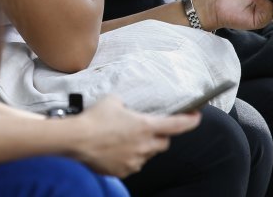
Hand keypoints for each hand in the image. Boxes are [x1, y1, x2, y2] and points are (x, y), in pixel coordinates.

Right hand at [73, 96, 199, 177]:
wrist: (76, 139)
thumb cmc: (94, 118)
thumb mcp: (112, 101)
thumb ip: (125, 105)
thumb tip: (125, 107)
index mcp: (145, 126)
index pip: (177, 125)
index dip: (190, 121)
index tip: (197, 117)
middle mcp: (144, 145)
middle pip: (164, 143)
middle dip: (160, 137)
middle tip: (147, 130)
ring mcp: (135, 161)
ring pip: (147, 155)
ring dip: (142, 148)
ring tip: (123, 140)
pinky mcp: (123, 171)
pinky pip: (132, 164)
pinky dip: (128, 158)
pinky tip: (114, 150)